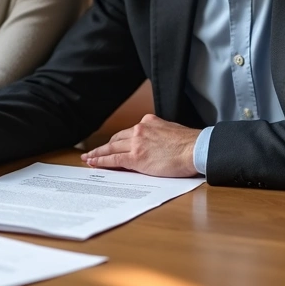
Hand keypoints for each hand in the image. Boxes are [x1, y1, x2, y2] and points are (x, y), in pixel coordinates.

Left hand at [80, 114, 200, 177]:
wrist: (195, 149)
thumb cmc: (190, 144)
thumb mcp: (171, 131)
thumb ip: (158, 134)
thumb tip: (155, 143)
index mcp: (148, 122)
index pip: (128, 133)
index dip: (117, 141)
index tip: (110, 145)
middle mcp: (139, 129)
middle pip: (116, 139)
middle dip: (104, 147)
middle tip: (93, 152)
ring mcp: (136, 143)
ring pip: (111, 148)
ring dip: (98, 154)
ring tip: (89, 159)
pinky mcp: (136, 157)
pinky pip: (113, 160)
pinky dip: (101, 161)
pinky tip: (94, 163)